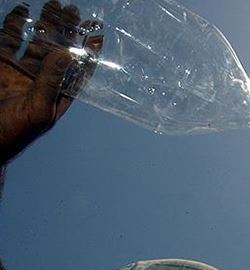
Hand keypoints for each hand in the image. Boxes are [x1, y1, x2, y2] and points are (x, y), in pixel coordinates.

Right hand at [0, 1, 101, 163]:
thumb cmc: (14, 133)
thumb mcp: (38, 109)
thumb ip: (52, 82)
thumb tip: (68, 55)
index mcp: (56, 95)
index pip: (78, 71)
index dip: (88, 54)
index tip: (98, 34)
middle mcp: (41, 81)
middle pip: (58, 50)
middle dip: (67, 31)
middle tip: (75, 11)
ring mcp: (20, 72)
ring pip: (36, 42)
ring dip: (45, 25)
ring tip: (55, 5)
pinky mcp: (0, 65)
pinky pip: (9, 41)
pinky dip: (15, 25)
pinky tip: (23, 11)